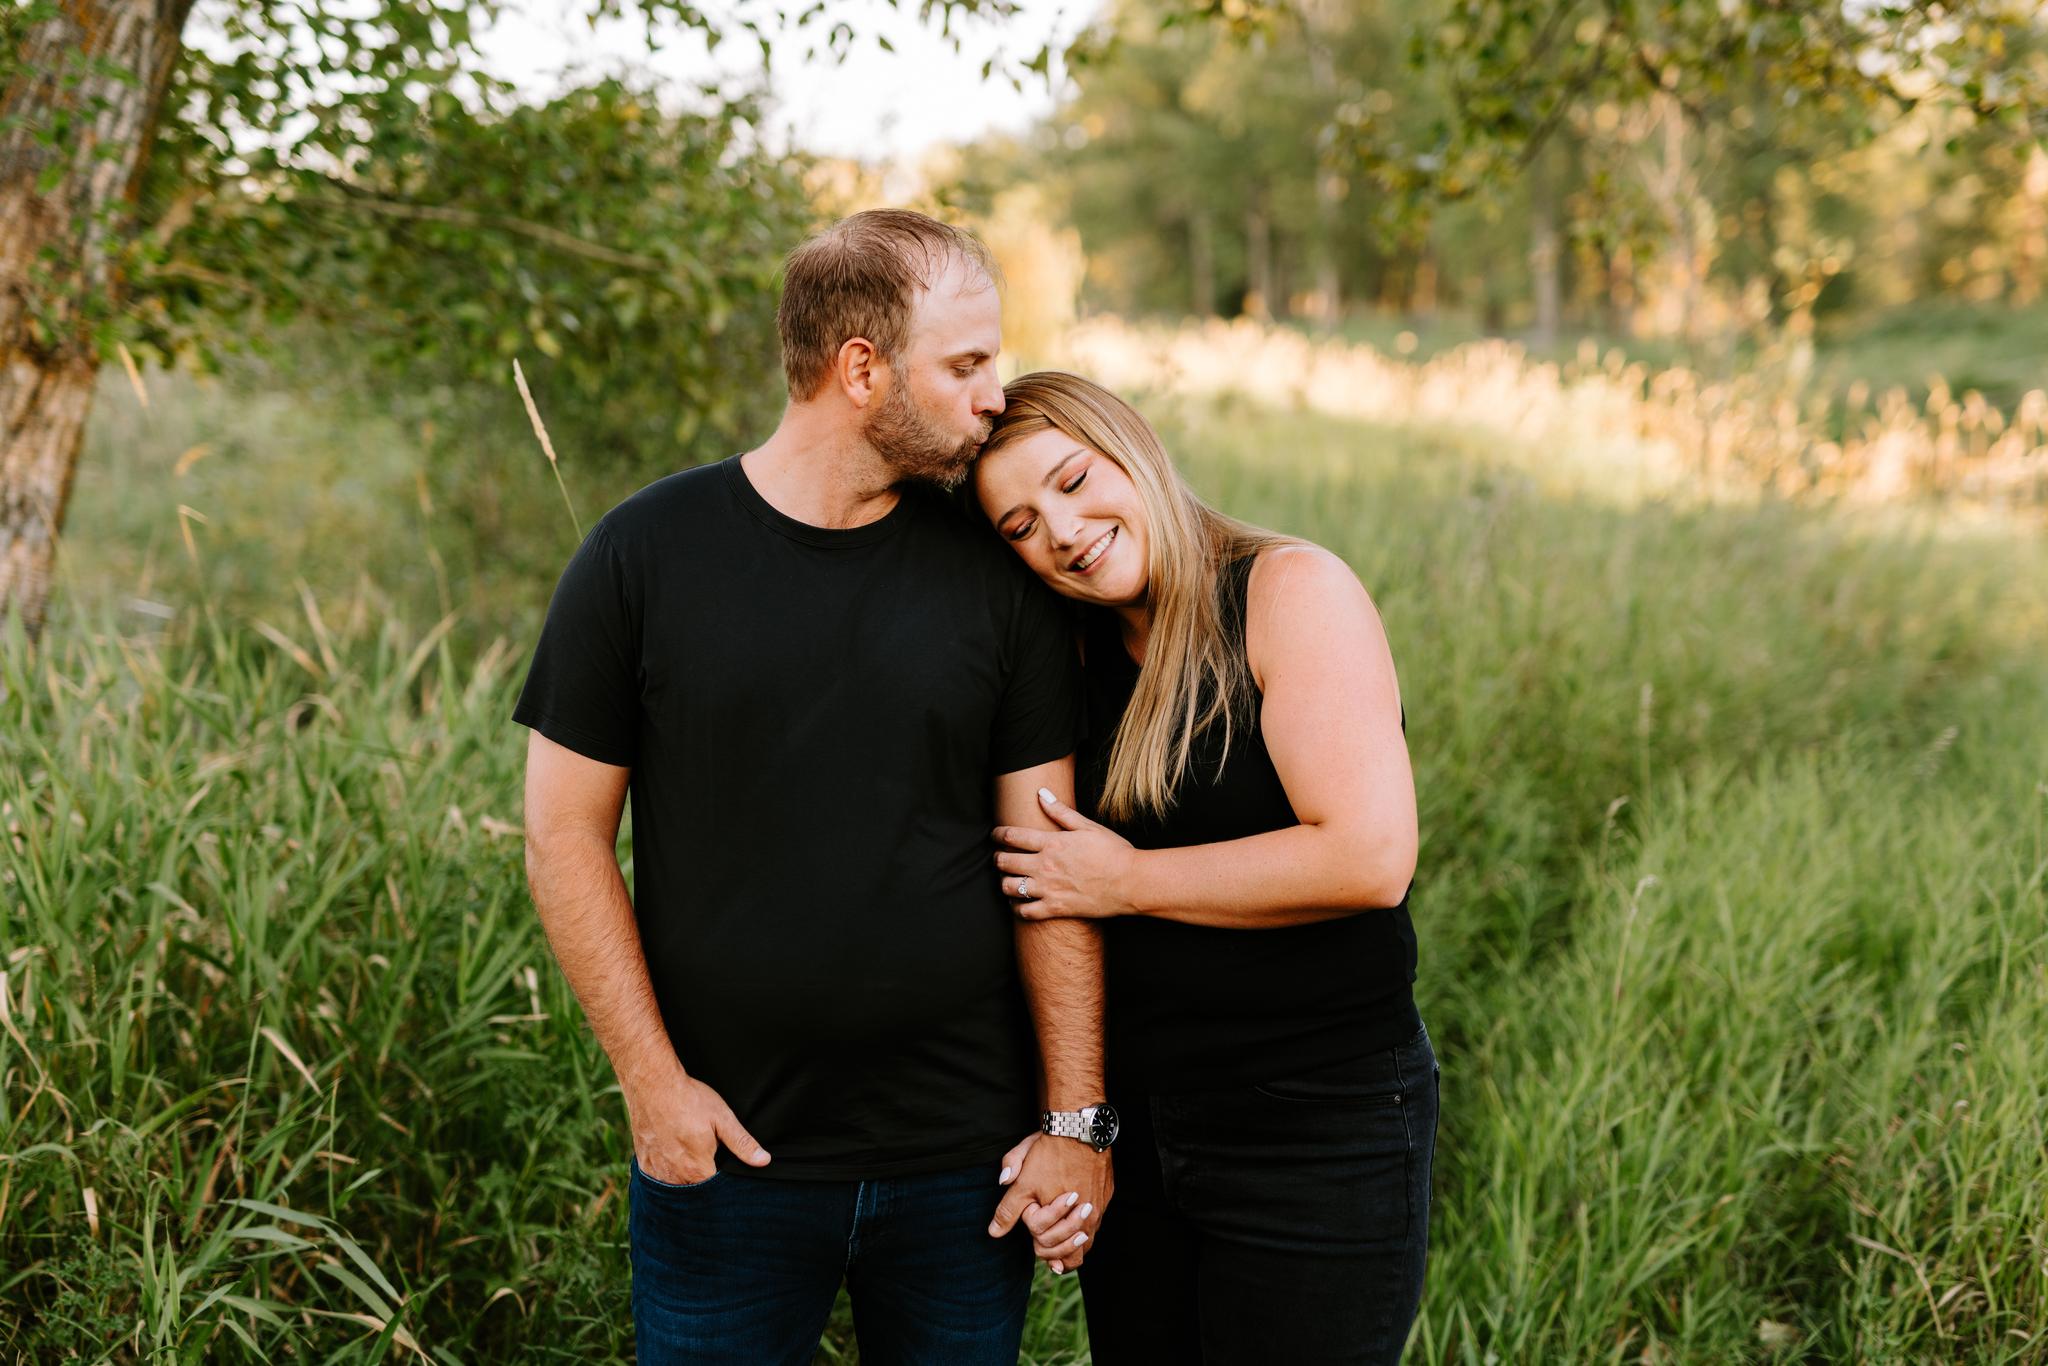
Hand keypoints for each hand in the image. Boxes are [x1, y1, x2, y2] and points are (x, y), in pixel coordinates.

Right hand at [625, 1068, 770, 1184]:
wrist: (653, 1085)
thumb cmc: (689, 1100)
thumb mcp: (722, 1118)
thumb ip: (742, 1143)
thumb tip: (764, 1161)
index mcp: (698, 1170)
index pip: (715, 1192)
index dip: (723, 1185)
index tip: (725, 1171)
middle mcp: (675, 1177)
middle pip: (694, 1191)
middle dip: (703, 1183)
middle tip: (706, 1158)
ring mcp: (657, 1171)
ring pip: (675, 1187)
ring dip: (683, 1180)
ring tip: (689, 1159)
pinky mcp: (644, 1163)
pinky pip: (658, 1179)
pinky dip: (666, 1174)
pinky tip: (672, 1158)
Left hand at [989, 1128, 1112, 1273]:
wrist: (1077, 1128)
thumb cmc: (1049, 1153)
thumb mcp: (1022, 1181)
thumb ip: (1008, 1209)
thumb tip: (994, 1232)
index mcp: (1059, 1217)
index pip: (1046, 1244)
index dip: (1035, 1238)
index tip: (1033, 1227)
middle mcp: (1083, 1217)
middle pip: (1071, 1254)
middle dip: (1056, 1252)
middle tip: (1046, 1249)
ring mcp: (1098, 1208)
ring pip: (1087, 1242)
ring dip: (1073, 1245)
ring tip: (1062, 1247)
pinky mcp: (1106, 1196)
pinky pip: (1097, 1223)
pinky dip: (1086, 1228)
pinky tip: (1076, 1224)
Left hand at [994, 788, 1139, 921]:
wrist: (1130, 882)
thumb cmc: (1113, 852)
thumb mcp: (1088, 826)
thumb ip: (1061, 811)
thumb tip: (1041, 793)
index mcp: (1051, 843)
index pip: (1012, 836)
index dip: (998, 834)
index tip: (995, 835)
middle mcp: (1044, 866)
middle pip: (1005, 862)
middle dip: (998, 858)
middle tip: (1000, 858)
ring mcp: (1048, 889)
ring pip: (1009, 887)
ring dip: (1005, 882)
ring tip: (1009, 880)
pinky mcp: (1055, 908)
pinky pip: (1025, 912)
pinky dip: (1018, 907)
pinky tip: (1021, 902)